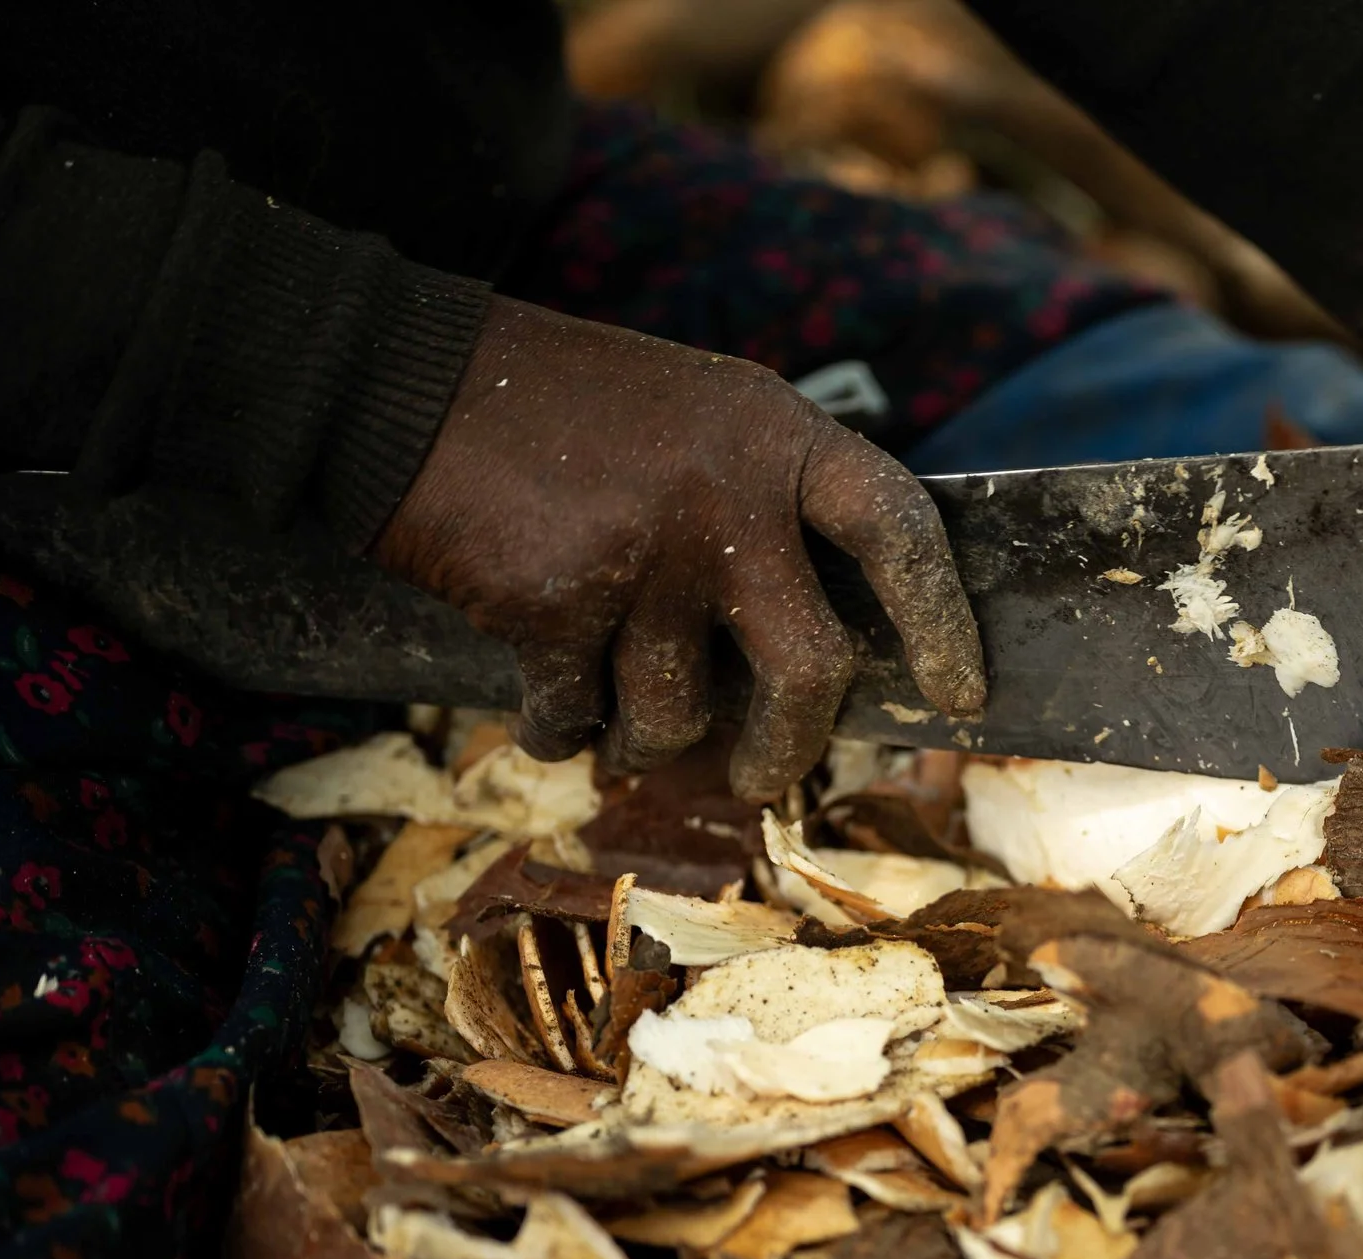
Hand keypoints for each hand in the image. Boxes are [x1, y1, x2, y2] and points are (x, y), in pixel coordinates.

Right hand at [375, 297, 983, 799]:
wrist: (402, 379)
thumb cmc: (563, 408)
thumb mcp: (701, 414)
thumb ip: (768, 500)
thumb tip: (825, 649)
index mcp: (776, 436)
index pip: (899, 531)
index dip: (941, 619)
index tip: (961, 694)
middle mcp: (727, 497)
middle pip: (810, 670)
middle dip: (789, 747)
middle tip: (765, 774)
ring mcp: (645, 553)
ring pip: (681, 716)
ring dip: (648, 742)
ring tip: (621, 721)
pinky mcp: (557, 604)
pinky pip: (580, 718)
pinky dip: (561, 731)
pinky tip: (546, 703)